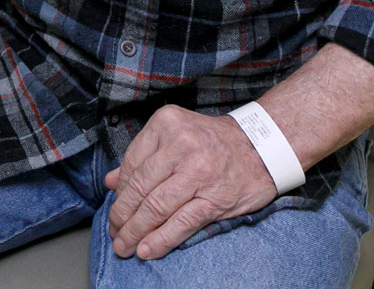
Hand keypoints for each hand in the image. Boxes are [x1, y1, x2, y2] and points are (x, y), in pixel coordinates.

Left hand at [103, 105, 277, 260]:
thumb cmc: (213, 142)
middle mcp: (181, 146)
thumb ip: (142, 157)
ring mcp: (199, 172)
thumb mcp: (175, 135)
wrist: (262, 148)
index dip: (119, 192)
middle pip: (140, 187)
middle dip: (122, 215)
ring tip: (125, 245)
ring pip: (156, 207)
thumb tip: (110, 182)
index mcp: (167, 124)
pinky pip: (181, 222)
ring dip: (136, 231)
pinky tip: (147, 249)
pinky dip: (161, 239)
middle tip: (114, 232)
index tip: (114, 208)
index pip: (132, 163)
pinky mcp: (215, 198)